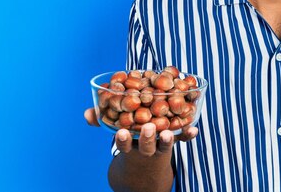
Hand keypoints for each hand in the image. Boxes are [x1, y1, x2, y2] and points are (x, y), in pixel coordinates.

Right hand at [83, 107, 198, 155]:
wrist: (146, 167)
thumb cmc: (129, 139)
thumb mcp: (116, 130)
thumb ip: (102, 120)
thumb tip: (87, 113)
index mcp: (130, 145)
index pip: (125, 144)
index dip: (123, 139)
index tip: (121, 132)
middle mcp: (146, 147)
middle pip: (146, 146)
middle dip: (147, 138)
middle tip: (148, 128)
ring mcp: (161, 146)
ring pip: (164, 145)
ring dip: (167, 139)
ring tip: (168, 132)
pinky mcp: (175, 142)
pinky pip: (183, 140)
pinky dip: (188, 135)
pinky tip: (193, 129)